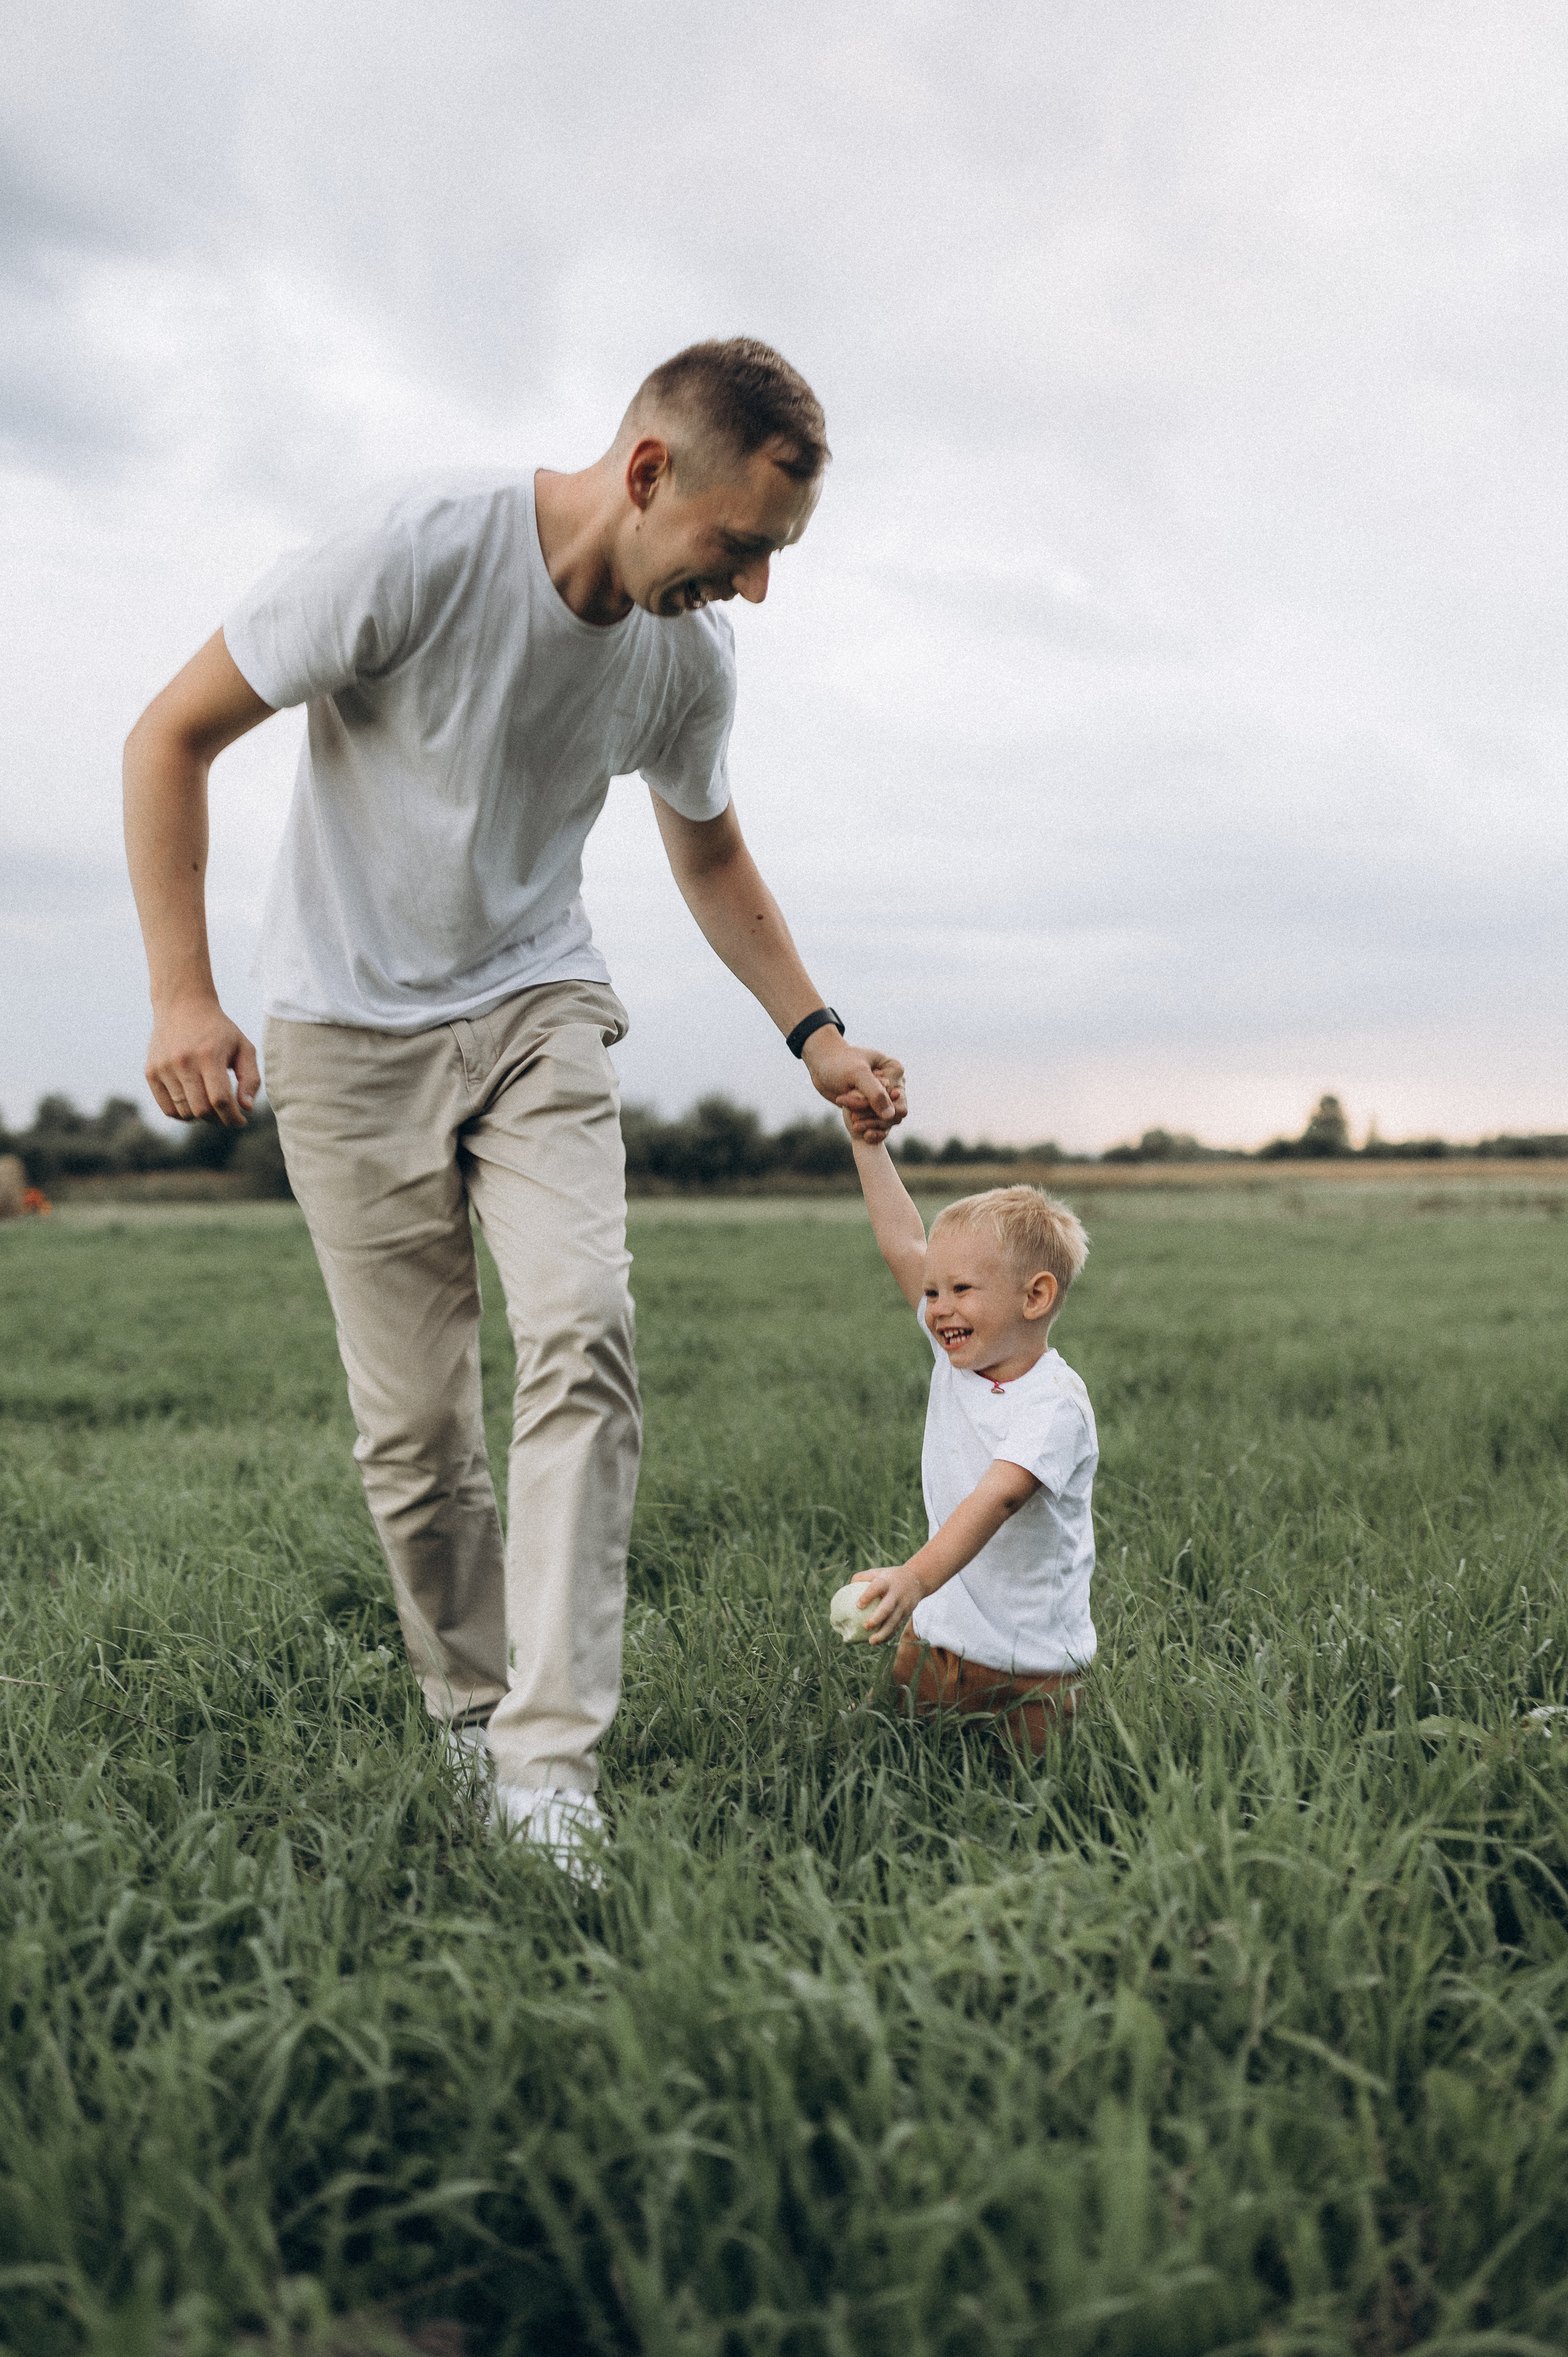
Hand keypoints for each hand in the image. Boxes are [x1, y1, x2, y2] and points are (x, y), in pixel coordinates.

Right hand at [145, 997, 259, 1127]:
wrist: (182, 1005)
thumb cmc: (218, 1030)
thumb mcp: (243, 1047)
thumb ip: (250, 1078)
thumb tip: (246, 1108)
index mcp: (209, 1055)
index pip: (220, 1100)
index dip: (233, 1117)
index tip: (242, 1120)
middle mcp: (183, 1062)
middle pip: (201, 1110)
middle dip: (219, 1119)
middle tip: (227, 1115)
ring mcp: (163, 1067)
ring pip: (184, 1113)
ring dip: (201, 1117)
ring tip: (211, 1106)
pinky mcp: (150, 1072)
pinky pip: (167, 1109)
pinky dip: (182, 1115)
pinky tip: (194, 1105)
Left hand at [801, 1034, 906, 1143]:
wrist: (823, 1065)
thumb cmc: (839, 1064)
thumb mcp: (857, 1074)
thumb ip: (876, 1094)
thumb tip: (891, 1116)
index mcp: (895, 1070)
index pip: (896, 1099)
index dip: (876, 1106)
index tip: (851, 1099)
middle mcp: (894, 1083)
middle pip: (893, 1111)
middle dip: (871, 1115)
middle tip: (851, 1115)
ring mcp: (884, 1095)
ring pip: (885, 1119)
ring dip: (868, 1122)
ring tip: (851, 1121)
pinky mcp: (873, 1105)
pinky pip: (877, 1123)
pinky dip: (867, 1127)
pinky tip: (855, 1127)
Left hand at [851, 1562, 924, 1644]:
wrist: (918, 1580)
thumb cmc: (889, 1577)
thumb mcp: (877, 1572)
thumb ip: (861, 1578)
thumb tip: (844, 1590)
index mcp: (887, 1582)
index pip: (877, 1587)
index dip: (868, 1596)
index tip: (858, 1605)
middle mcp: (896, 1594)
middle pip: (887, 1607)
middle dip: (877, 1618)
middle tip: (865, 1626)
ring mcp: (903, 1605)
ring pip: (894, 1621)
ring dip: (883, 1633)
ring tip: (871, 1642)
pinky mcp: (907, 1614)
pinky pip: (897, 1626)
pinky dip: (888, 1635)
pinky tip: (878, 1641)